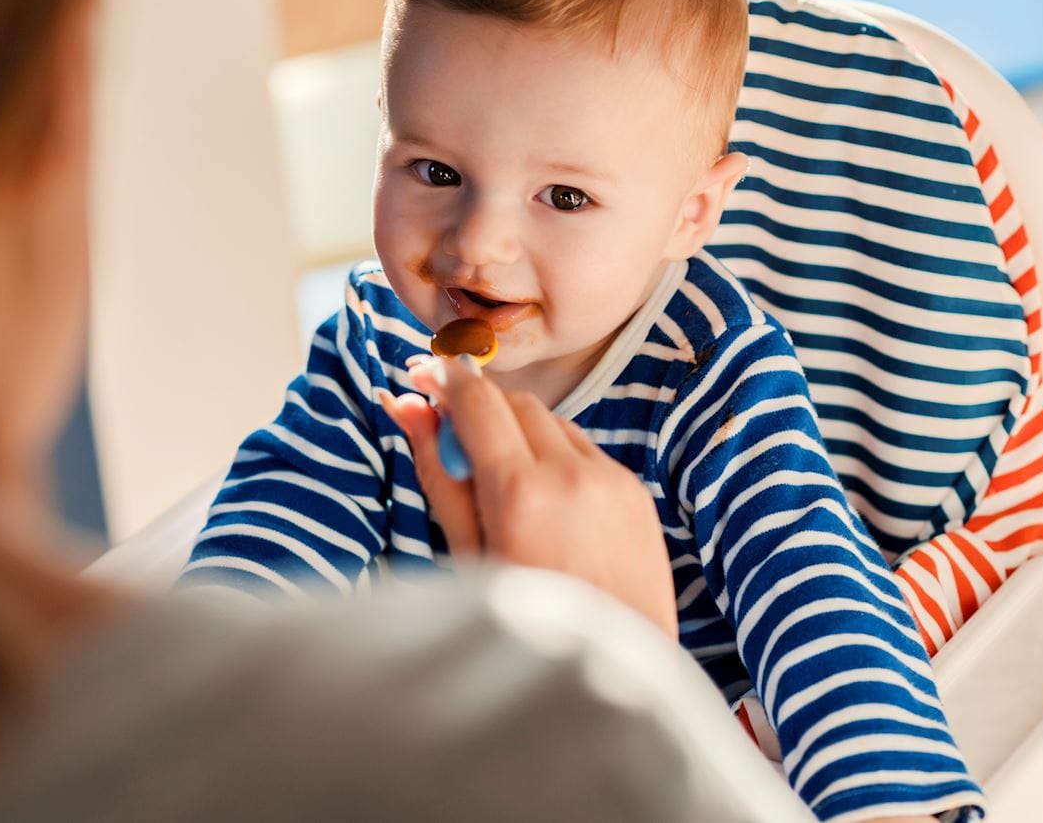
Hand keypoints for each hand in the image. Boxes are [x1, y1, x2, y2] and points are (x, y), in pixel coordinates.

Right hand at [379, 358, 678, 638]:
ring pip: (553, 423)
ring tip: (500, 486)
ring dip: (519, 433)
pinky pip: (586, 452)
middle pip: (515, 402)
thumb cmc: (525, 626)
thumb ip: (437, 474)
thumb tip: (406, 407)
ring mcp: (611, 480)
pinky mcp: (636, 492)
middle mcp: (571, 474)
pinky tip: (545, 507)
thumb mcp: (466, 555)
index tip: (421, 372)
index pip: (477, 400)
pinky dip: (556, 460)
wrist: (617, 670)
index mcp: (520, 493)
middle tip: (449, 432)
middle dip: (479, 407)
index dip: (444, 377)